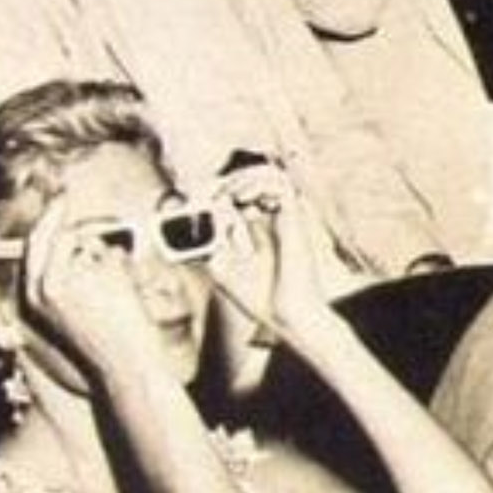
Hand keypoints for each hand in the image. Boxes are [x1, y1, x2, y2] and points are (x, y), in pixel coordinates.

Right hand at [20, 201, 169, 381]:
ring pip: (88, 243)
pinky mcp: (100, 275)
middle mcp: (46, 285)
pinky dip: (122, 264)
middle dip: (64, 218)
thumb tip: (77, 239)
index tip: (58, 202)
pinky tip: (125, 291)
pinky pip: (111, 253)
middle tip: (73, 202)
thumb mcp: (70, 311)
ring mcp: (72, 278)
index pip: (35, 244)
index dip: (47, 219)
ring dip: (104, 253)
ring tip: (116, 285)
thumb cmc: (106, 343)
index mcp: (35, 295)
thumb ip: (65, 275)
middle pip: (54, 234)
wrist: (129, 366)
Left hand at [205, 167, 332, 347]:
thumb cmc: (260, 298)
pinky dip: (257, 185)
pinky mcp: (295, 220)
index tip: (199, 197)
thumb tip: (196, 220)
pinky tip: (241, 199)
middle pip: (256, 179)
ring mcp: (287, 218)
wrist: (287, 315)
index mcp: (261, 229)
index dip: (222, 188)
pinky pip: (281, 186)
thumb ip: (210, 243)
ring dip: (244, 179)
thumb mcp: (221, 267)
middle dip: (229, 181)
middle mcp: (275, 219)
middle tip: (209, 193)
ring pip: (270, 176)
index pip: (244, 192)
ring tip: (227, 194)